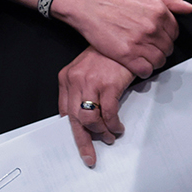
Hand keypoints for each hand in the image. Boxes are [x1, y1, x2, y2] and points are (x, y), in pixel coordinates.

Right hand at [50, 0, 191, 78]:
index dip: (168, 35)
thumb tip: (188, 8)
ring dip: (155, 60)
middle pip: (168, 47)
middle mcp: (152, 28)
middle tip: (151, 46)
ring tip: (145, 56)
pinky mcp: (125, 55)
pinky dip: (145, 70)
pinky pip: (145, 70)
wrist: (87, 1)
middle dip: (162, 47)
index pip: (175, 32)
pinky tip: (139, 64)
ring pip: (159, 60)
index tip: (160, 36)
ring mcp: (139, 42)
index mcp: (159, 11)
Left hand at [58, 46, 134, 167]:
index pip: (65, 112)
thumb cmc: (109, 54)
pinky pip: (109, 113)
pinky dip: (113, 124)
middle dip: (83, 142)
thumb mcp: (89, 69)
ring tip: (111, 136)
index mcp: (67, 78)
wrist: (126, 35)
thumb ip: (83, 90)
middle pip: (75, 120)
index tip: (80, 144)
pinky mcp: (109, 83)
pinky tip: (118, 127)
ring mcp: (91, 82)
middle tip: (90, 156)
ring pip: (90, 120)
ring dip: (102, 133)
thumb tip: (87, 117)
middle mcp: (75, 81)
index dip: (72, 131)